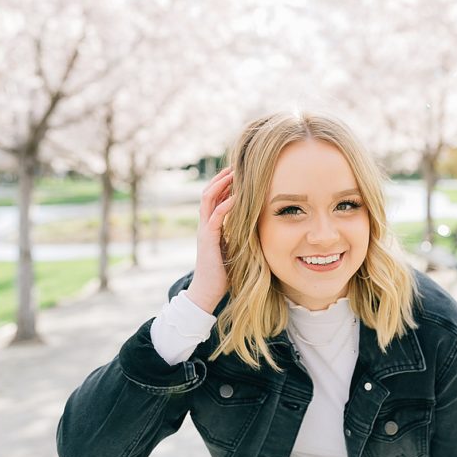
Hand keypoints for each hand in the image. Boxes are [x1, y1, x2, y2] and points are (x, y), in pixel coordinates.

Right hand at [185, 165, 235, 312]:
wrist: (207, 292)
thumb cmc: (222, 273)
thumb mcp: (231, 249)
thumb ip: (236, 236)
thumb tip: (251, 227)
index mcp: (210, 226)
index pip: (214, 198)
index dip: (224, 183)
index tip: (238, 172)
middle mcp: (204, 225)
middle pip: (209, 192)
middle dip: (222, 177)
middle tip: (236, 164)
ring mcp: (204, 231)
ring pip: (208, 199)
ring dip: (221, 184)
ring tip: (234, 172)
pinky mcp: (208, 240)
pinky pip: (216, 217)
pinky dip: (226, 204)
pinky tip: (238, 196)